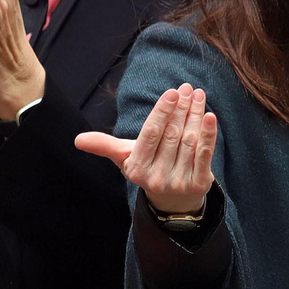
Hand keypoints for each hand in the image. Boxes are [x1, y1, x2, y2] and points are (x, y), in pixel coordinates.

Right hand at [75, 84, 217, 214]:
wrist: (173, 200)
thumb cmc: (148, 168)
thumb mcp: (125, 158)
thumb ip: (105, 146)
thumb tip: (78, 140)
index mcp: (137, 168)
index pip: (151, 134)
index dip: (162, 112)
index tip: (172, 92)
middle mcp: (156, 178)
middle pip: (171, 135)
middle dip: (180, 109)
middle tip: (187, 88)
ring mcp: (179, 182)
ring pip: (189, 141)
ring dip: (195, 115)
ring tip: (198, 95)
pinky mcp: (199, 184)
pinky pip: (204, 155)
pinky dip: (208, 135)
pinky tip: (210, 116)